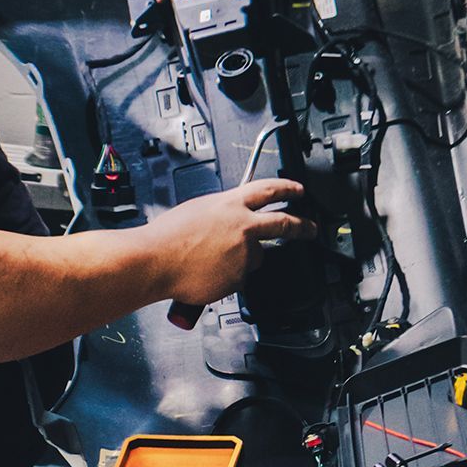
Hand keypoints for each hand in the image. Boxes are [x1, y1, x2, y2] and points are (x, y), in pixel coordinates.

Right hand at [151, 180, 306, 308]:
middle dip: (302, 226)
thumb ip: (221, 213)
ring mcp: (244, 253)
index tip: (298, 191)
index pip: (268, 190)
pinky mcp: (239, 277)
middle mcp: (243, 226)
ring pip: (255, 257)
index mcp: (231, 204)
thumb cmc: (167, 237)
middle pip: (284, 223)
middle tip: (311, 228)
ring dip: (243, 259)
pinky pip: (239, 278)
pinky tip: (208, 272)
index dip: (287, 189)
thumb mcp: (198, 210)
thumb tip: (230, 219)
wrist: (156, 260)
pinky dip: (228, 277)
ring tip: (213, 260)